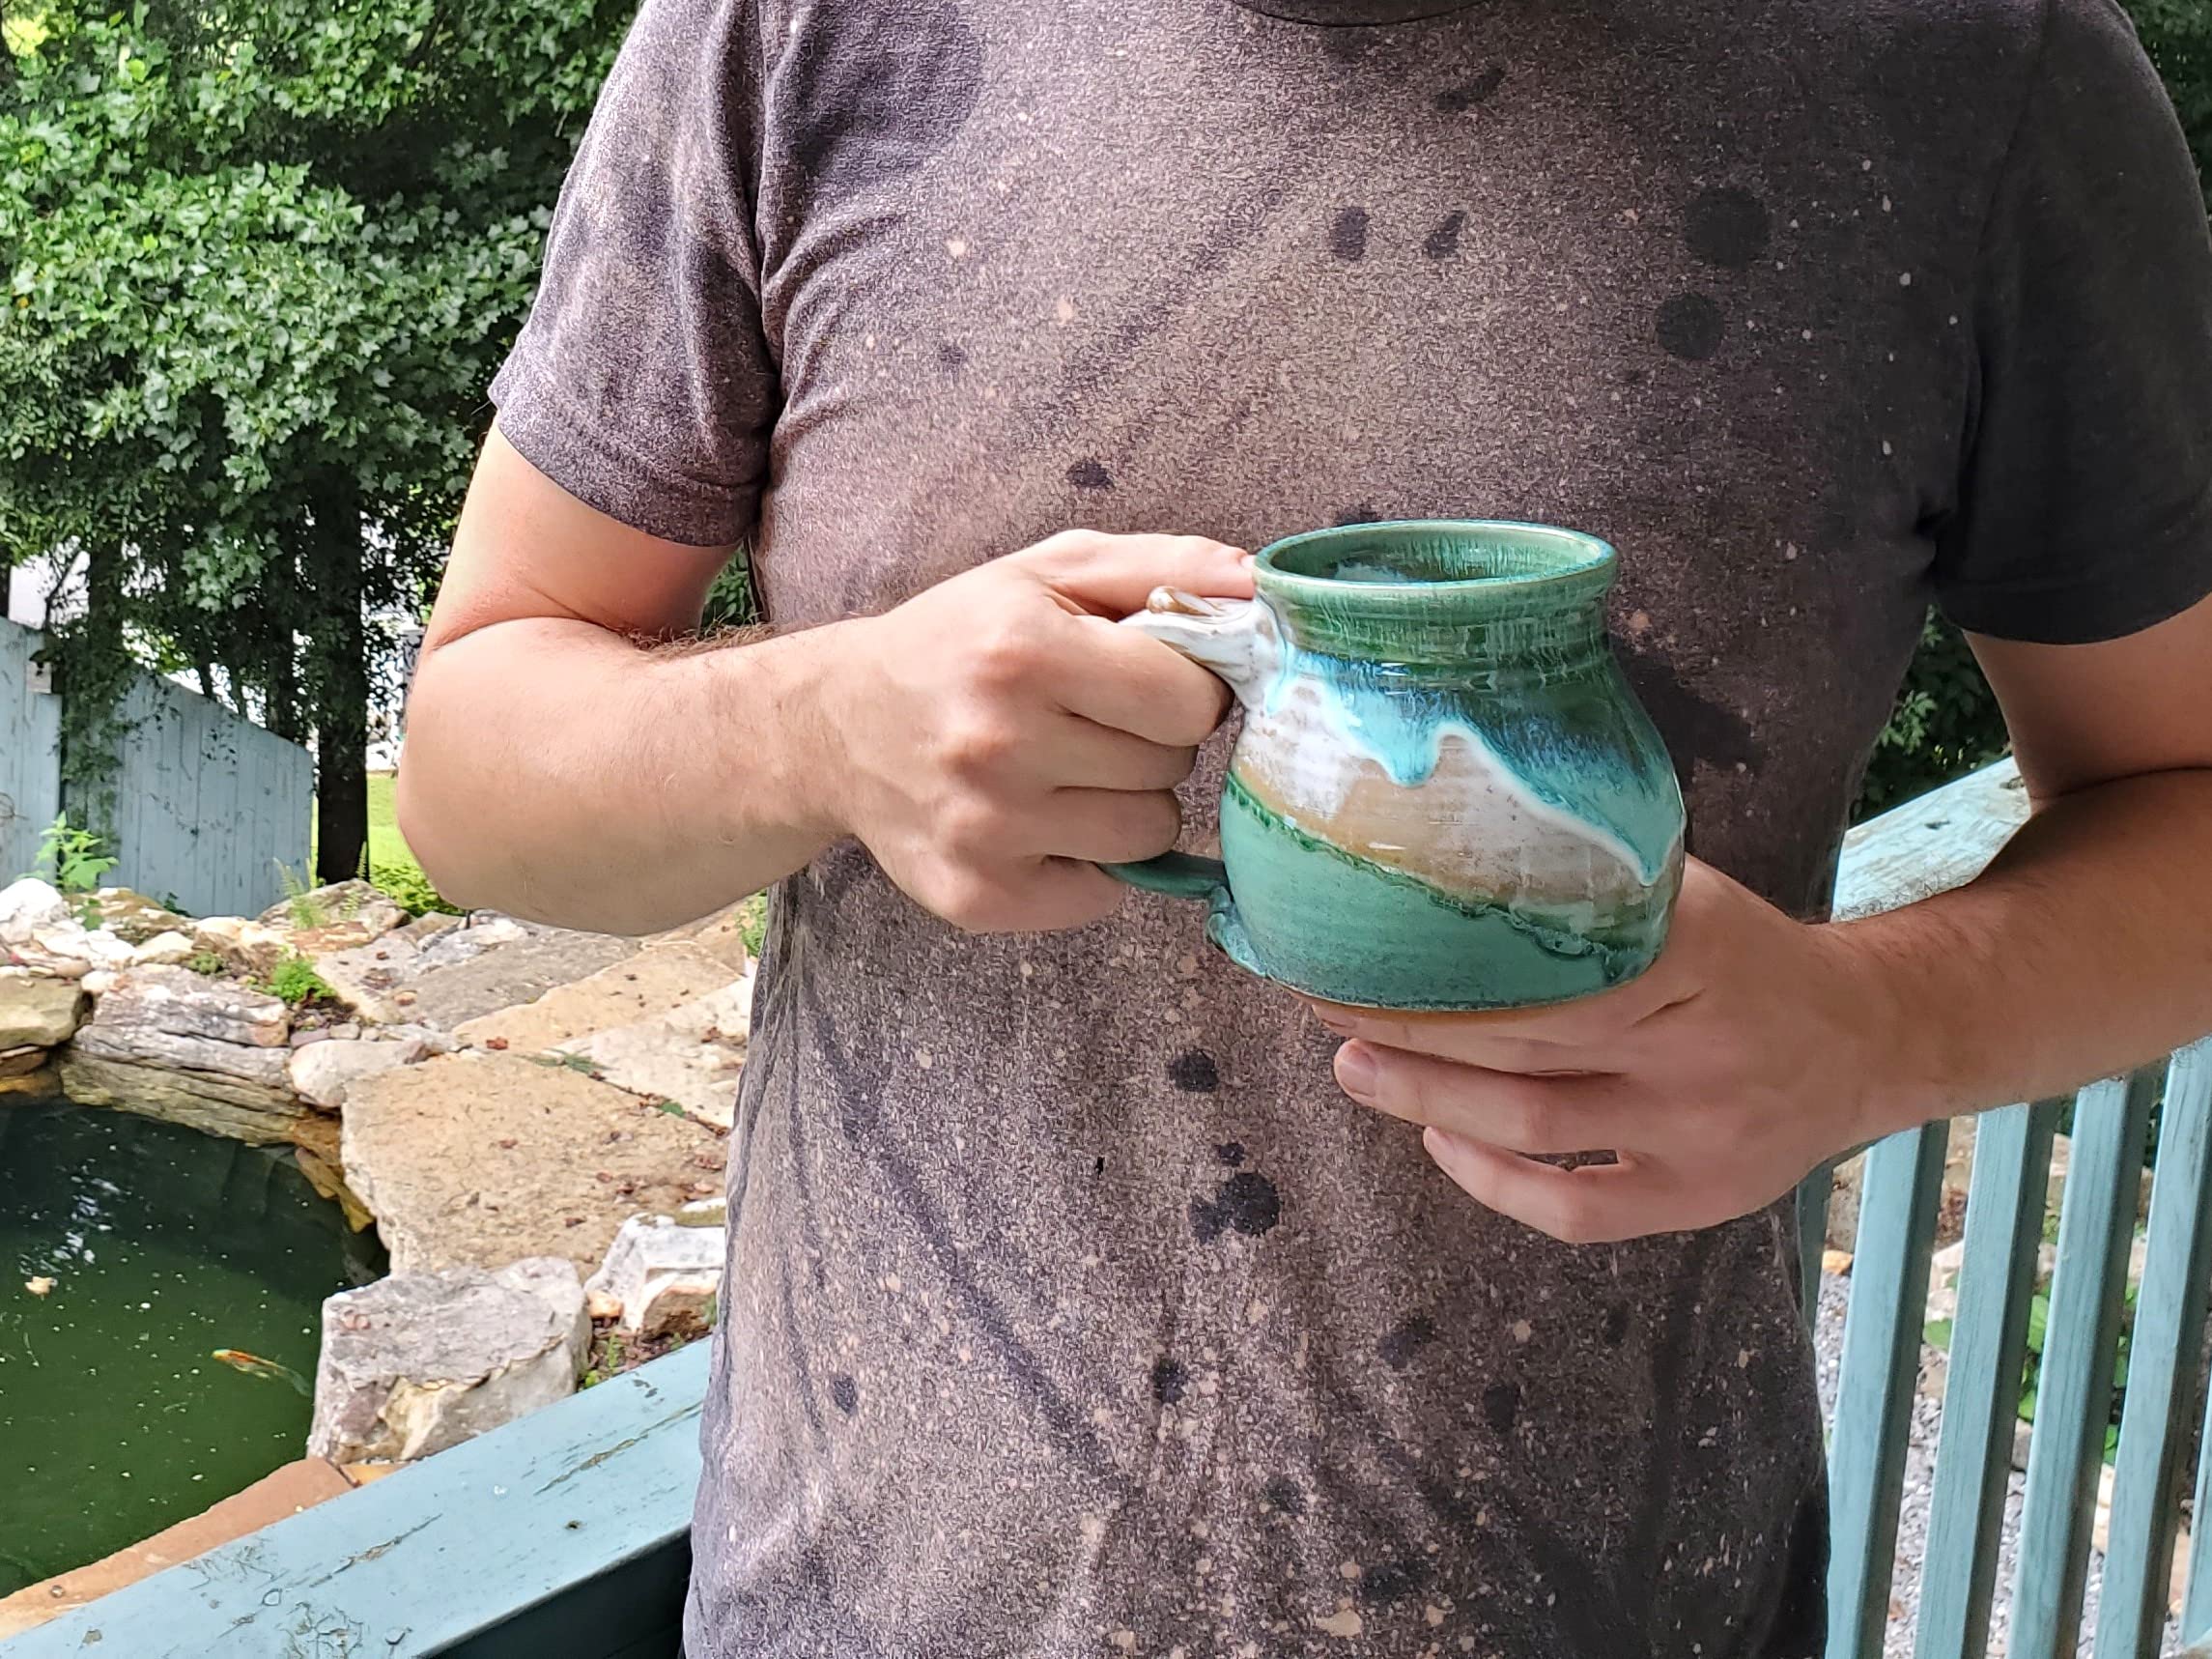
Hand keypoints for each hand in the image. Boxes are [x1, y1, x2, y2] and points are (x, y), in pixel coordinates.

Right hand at [819, 530, 1252, 931]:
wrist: (837, 727)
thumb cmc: (963, 640)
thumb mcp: (1051, 572)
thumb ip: (1167, 565)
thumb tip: (1266, 588)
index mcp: (1023, 651)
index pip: (1191, 700)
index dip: (1184, 688)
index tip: (1142, 679)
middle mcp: (999, 744)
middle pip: (1172, 768)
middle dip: (1148, 742)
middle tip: (1089, 723)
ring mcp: (986, 830)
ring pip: (1148, 836)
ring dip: (1127, 804)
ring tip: (1066, 772)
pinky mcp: (978, 896)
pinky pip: (1104, 894)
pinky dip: (1089, 864)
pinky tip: (1040, 822)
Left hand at [1310, 859, 1909, 1242]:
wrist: (1871, 1037)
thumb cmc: (1746, 954)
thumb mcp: (1689, 893)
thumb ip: (1596, 884)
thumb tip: (1453, 854)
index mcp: (1696, 952)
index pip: (1545, 963)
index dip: (1441, 965)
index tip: (1361, 945)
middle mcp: (1698, 1047)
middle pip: (1521, 1041)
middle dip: (1409, 1025)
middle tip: (1327, 1000)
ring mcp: (1697, 1132)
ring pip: (1532, 1121)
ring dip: (1426, 1098)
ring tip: (1354, 1065)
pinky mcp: (1696, 1196)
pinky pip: (1573, 1207)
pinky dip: (1492, 1181)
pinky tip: (1438, 1140)